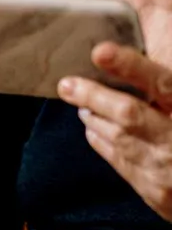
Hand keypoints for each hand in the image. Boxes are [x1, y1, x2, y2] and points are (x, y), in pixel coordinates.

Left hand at [58, 42, 171, 222]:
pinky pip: (118, 159)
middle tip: (67, 83)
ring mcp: (166, 169)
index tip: (101, 51)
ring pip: (116, 136)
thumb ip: (166, 84)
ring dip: (93, 115)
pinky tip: (94, 124)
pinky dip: (100, 138)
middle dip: (93, 96)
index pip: (163, 82)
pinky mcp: (153, 191)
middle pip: (128, 114)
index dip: (131, 66)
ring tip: (79, 98)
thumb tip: (149, 38)